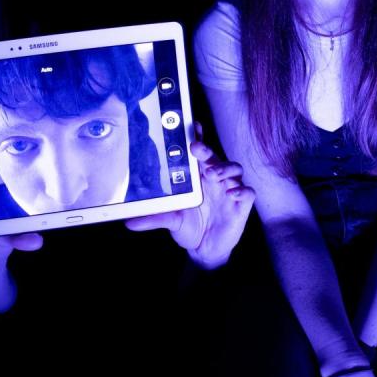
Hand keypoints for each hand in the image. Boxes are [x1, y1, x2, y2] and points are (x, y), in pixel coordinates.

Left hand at [125, 124, 253, 267]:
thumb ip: (154, 219)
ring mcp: (230, 189)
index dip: (199, 138)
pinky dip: (242, 190)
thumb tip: (129, 222)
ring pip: (235, 169)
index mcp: (200, 176)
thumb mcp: (171, 221)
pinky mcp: (241, 204)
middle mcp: (216, 179)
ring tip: (214, 174)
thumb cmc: (190, 227)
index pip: (201, 153)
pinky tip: (232, 194)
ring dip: (225, 168)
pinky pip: (247, 192)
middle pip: (216, 157)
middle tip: (197, 149)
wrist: (206, 249)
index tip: (193, 127)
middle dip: (208, 151)